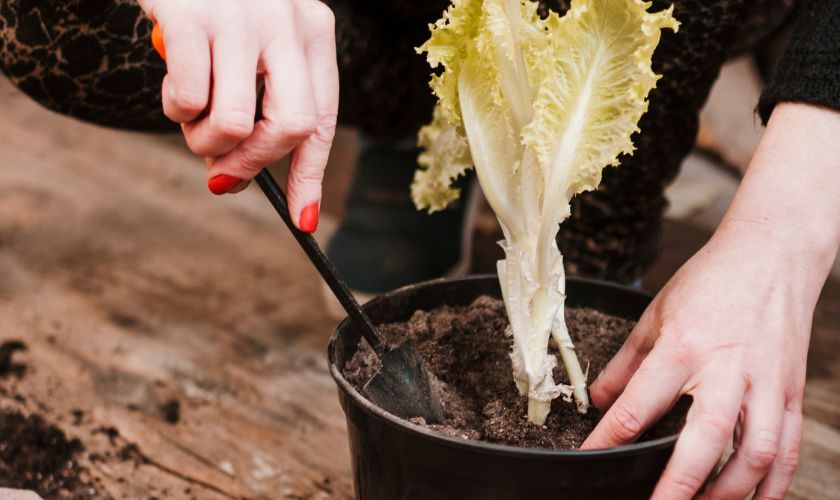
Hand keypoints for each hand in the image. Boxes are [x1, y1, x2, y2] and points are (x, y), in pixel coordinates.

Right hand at [139, 0, 337, 231]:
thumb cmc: (215, 13)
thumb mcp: (254, 51)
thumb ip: (258, 109)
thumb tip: (234, 178)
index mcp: (313, 32)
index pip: (323, 120)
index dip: (311, 176)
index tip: (301, 217)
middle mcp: (287, 22)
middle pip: (293, 127)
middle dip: (253, 163)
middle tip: (222, 172)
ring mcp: (241, 17)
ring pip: (236, 124)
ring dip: (205, 140)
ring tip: (190, 115)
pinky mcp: (190, 16)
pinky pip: (187, 100)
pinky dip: (175, 109)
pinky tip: (173, 86)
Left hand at [582, 103, 839, 498]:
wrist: (772, 254)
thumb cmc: (711, 281)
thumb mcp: (655, 314)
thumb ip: (625, 362)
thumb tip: (597, 401)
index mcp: (683, 346)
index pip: (639, 403)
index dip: (610, 438)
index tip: (591, 459)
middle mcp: (727, 368)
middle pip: (706, 436)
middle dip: (681, 482)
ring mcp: (765, 382)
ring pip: (756, 450)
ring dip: (731, 491)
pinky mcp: (791, 390)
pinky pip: (789, 445)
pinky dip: (775, 481)